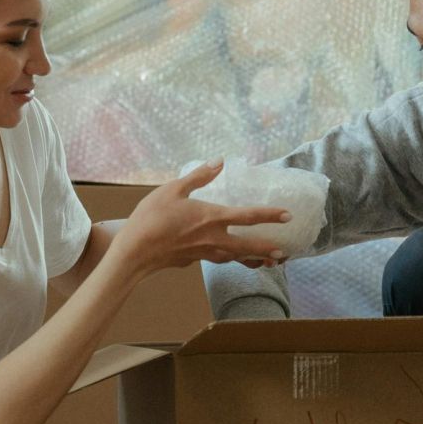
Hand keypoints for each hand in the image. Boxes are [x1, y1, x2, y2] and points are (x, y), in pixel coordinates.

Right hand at [112, 162, 290, 276]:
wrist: (134, 252)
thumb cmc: (151, 218)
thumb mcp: (173, 190)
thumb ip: (198, 176)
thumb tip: (219, 161)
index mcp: (211, 217)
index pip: (248, 216)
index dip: (270, 215)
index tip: (287, 215)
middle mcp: (213, 239)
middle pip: (248, 247)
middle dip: (268, 250)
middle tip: (285, 253)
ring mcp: (204, 253)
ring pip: (235, 258)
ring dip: (253, 259)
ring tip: (267, 262)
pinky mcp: (193, 260)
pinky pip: (218, 259)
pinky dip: (230, 259)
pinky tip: (228, 256)